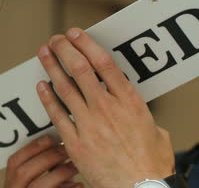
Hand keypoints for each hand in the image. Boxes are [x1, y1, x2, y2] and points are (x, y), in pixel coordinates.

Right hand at [4, 135, 83, 187]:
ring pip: (39, 186)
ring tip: (75, 166)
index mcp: (10, 185)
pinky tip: (78, 185)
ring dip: (59, 173)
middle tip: (67, 150)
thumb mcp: (32, 183)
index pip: (14, 162)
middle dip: (48, 158)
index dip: (31, 148)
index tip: (50, 138)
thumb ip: (40, 167)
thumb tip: (58, 142)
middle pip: (25, 172)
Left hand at [35, 28, 174, 187]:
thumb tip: (134, 109)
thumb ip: (140, 115)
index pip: (104, 64)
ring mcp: (90, 125)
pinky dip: (47, 98)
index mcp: (130, 102)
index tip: (76, 33)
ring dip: (52, 67)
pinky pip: (57, 114)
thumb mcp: (156, 132)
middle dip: (65, 50)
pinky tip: (41, 85)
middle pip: (81, 70)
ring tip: (43, 52)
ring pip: (65, 87)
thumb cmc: (151, 164)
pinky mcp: (75, 142)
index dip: (87, 44)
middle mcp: (108, 108)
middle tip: (56, 39)